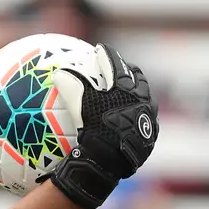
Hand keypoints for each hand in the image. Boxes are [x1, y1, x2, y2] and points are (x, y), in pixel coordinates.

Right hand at [44, 43, 157, 208]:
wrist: (113, 159)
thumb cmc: (95, 130)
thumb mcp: (80, 106)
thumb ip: (71, 87)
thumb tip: (57, 72)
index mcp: (125, 88)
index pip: (115, 64)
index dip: (106, 55)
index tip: (99, 49)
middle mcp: (141, 99)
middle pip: (137, 78)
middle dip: (128, 70)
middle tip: (121, 68)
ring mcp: (148, 117)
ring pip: (145, 98)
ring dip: (137, 94)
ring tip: (130, 93)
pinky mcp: (150, 135)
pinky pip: (145, 121)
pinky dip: (138, 116)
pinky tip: (131, 121)